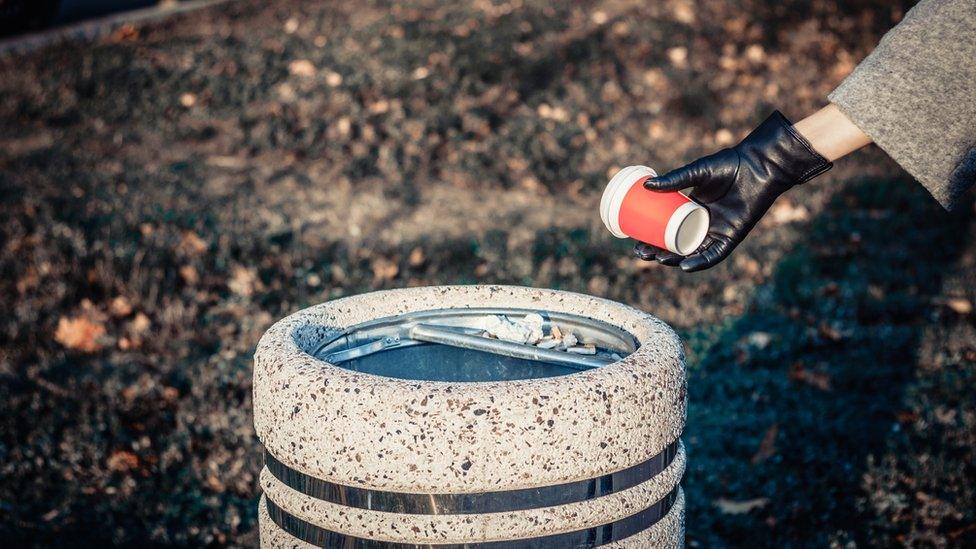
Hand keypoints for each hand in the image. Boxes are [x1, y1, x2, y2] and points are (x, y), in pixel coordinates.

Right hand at [634, 111, 831, 271]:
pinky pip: (715, 255)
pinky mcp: (731, 237)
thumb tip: (646, 185)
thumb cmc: (729, 165)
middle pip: (677, 245)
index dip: (652, 238)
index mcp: (693, 210)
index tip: (635, 240)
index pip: (668, 230)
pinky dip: (700, 262)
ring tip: (657, 258)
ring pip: (693, 253)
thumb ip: (674, 180)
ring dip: (675, 260)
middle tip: (642, 252)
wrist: (757, 166)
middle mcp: (704, 224)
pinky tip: (685, 266)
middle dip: (658, 253)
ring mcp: (717, 232)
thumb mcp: (697, 172)